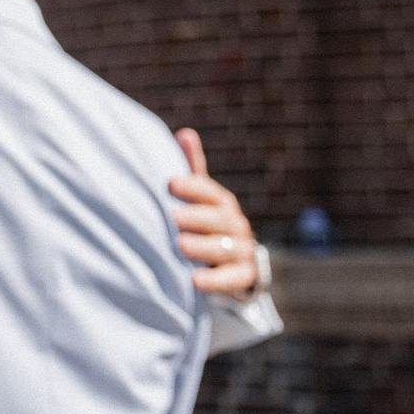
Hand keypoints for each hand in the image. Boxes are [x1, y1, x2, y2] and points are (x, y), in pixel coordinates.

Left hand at [171, 128, 259, 296]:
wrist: (232, 265)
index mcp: (222, 204)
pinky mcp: (244, 277)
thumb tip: (185, 133)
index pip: (211, 192)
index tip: (170, 184)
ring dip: (203, 246)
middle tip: (173, 217)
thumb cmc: (205, 225)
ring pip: (226, 248)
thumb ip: (193, 171)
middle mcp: (235, 225)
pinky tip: (194, 281)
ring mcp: (243, 251)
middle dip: (197, 217)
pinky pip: (233, 279)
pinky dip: (215, 280)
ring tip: (180, 245)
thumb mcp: (199, 201)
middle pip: (219, 220)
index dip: (193, 187)